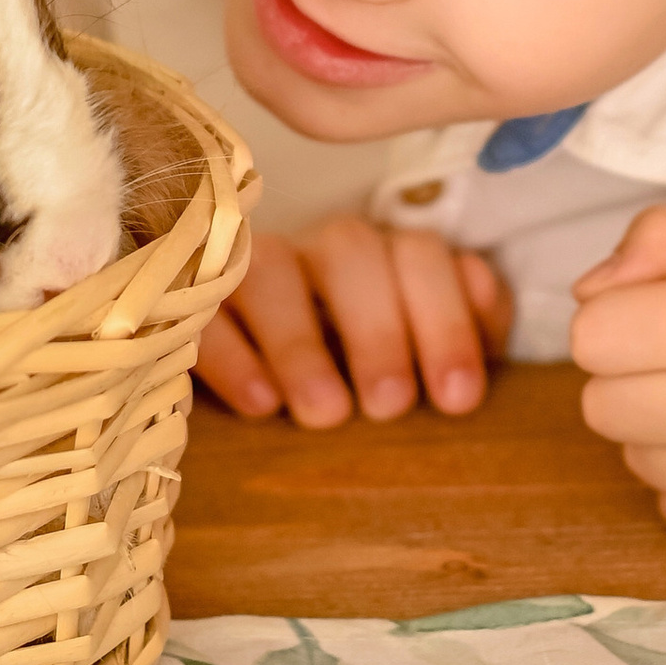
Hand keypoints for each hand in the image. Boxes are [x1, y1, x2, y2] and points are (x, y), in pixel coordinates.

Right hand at [200, 214, 512, 427]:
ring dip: (301, 340)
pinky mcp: (187, 300)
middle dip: (378, 329)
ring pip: (270, 266)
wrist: (250, 373)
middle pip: (350, 249)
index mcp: (382, 259)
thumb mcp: (420, 357)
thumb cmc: (358, 378)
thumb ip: (465, 325)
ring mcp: (247, 267)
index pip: (421, 255)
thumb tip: (478, 298)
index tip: (458, 399)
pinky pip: (202, 306)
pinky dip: (232, 351)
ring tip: (326, 414)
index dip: (446, 320)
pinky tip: (260, 404)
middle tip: (389, 407)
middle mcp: (315, 251)